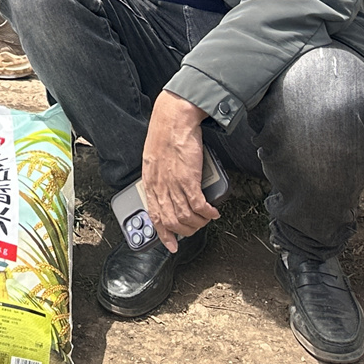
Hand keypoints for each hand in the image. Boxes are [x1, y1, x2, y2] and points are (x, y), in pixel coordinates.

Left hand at [141, 90, 218, 251]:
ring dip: (199, 223)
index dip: (164, 235)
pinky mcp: (188, 179)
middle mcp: (160, 186)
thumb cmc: (165, 135)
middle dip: (187, 230)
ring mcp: (174, 184)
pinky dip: (208, 213)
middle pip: (172, 222)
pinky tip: (213, 212)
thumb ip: (160, 178)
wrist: (173, 118)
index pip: (155, 216)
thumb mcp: (155, 160)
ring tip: (207, 218)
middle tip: (197, 227)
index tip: (172, 245)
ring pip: (186, 217)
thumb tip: (171, 192)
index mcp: (150, 182)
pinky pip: (199, 206)